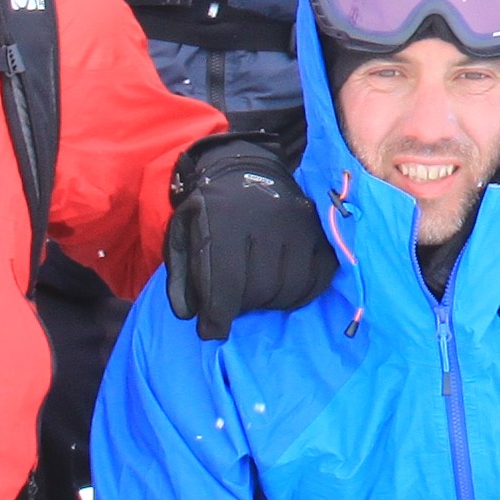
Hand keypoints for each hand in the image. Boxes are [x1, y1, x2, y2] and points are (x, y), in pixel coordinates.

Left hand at [164, 134, 338, 340]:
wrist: (245, 168)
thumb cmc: (210, 210)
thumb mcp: (182, 235)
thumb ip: (181, 276)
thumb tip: (190, 316)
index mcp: (225, 220)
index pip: (226, 281)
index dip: (218, 315)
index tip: (210, 331)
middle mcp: (266, 221)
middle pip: (259, 289)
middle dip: (242, 307)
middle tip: (233, 305)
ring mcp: (298, 224)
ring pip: (289, 287)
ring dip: (270, 303)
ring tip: (256, 297)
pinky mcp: (318, 230)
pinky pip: (318, 277)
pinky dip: (300, 294)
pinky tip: (282, 292)